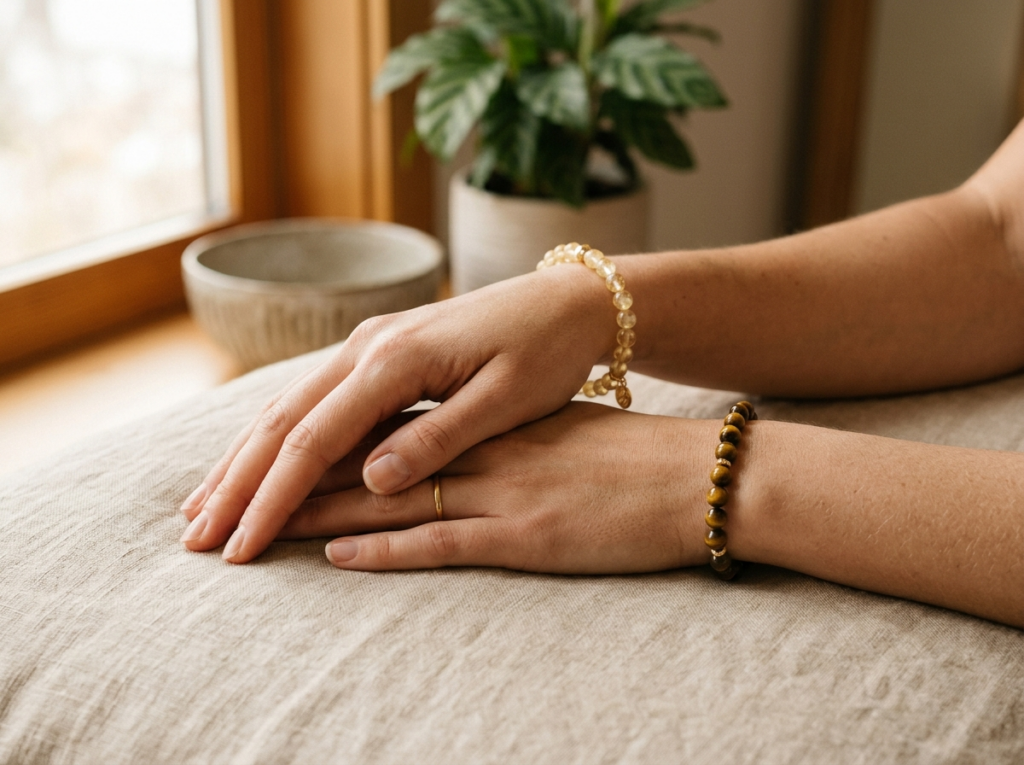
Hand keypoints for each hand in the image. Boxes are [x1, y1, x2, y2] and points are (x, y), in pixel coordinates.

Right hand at [180, 266, 614, 562]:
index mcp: (395, 361)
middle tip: (193, 540)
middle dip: (236, 484)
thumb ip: (438, 439)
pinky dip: (275, 437)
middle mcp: (367, 347)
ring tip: (201, 507)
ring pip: (286, 407)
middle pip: (281, 421)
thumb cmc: (545, 352)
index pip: (314, 440)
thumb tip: (371, 482)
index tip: (239, 548)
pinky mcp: (377, 353)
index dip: (273, 498)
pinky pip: (312, 399)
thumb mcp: (505, 400)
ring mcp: (367, 345)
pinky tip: (256, 462)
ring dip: (243, 459)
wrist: (567, 301)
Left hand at [277, 403, 712, 572]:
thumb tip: (428, 449)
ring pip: (388, 496)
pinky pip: (443, 537)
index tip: (258, 460)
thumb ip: (482, 437)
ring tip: (258, 530)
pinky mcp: (524, 530)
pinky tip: (340, 557)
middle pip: (364, 458)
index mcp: (478, 419)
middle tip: (231, 503)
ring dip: (318, 514)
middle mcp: (477, 446)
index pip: (374, 425)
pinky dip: (386, 548)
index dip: (310, 443)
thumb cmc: (621, 455)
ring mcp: (498, 485)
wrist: (693, 474)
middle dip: (288, 480)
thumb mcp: (542, 430)